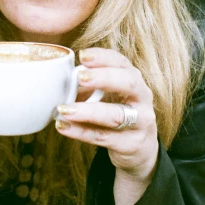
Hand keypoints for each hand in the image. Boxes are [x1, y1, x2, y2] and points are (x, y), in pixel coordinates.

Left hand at [55, 48, 158, 204]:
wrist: (139, 149)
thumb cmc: (118, 114)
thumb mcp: (109, 96)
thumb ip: (90, 86)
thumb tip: (62, 79)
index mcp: (134, 81)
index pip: (123, 63)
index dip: (104, 57)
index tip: (83, 56)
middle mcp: (142, 99)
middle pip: (129, 83)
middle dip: (104, 78)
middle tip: (79, 77)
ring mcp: (140, 123)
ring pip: (116, 115)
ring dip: (87, 111)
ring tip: (63, 109)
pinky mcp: (131, 145)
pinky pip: (103, 137)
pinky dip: (80, 132)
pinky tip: (63, 126)